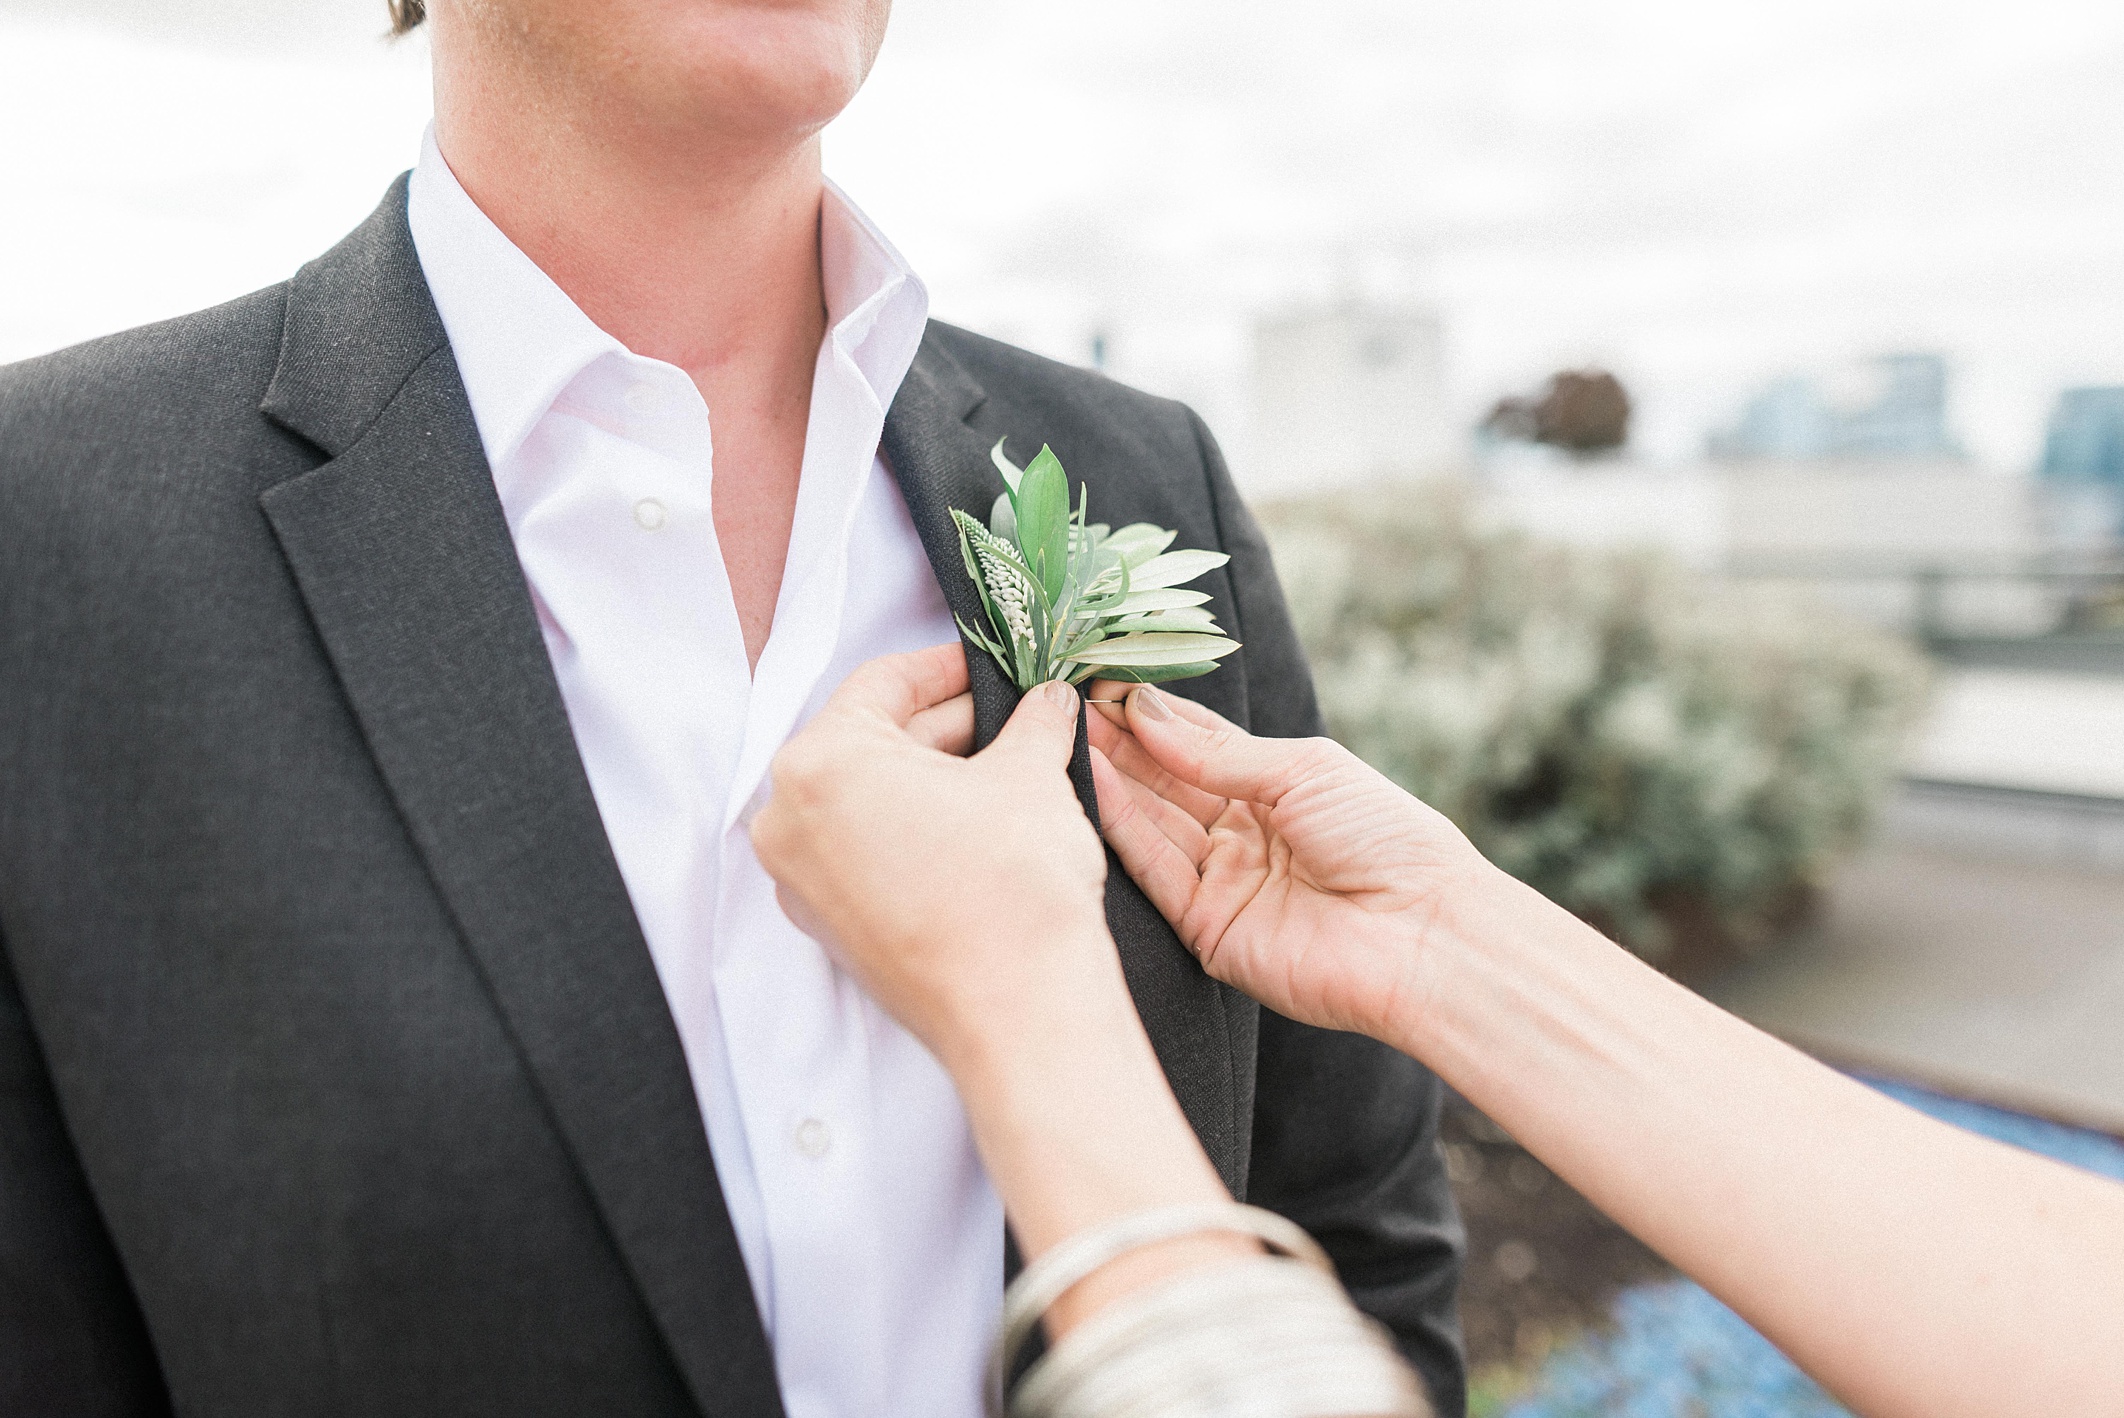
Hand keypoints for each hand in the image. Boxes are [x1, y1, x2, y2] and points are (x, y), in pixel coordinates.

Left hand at [751, 645, 1114, 1067]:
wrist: (1020, 1011)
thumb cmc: (1011, 890)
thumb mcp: (1031, 774)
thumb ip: (1033, 723)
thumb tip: (1047, 703)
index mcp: (819, 763)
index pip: (883, 684)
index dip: (948, 667)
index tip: (989, 664)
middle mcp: (788, 821)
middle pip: (873, 743)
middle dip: (948, 727)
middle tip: (1015, 716)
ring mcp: (803, 882)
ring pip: (869, 802)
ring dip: (936, 779)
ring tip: (1009, 769)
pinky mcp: (830, 928)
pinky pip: (867, 854)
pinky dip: (915, 832)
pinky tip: (979, 826)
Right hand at [1087, 684, 1493, 1040]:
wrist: (1425, 934)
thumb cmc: (1386, 839)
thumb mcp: (1303, 770)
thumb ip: (1218, 751)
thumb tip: (1145, 708)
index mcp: (1274, 792)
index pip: (1195, 747)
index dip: (1150, 715)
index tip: (1100, 681)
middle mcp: (1241, 837)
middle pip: (1165, 784)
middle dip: (1117, 742)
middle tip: (1064, 701)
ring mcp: (1222, 884)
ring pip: (1151, 825)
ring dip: (1108, 779)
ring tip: (1063, 732)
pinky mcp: (1206, 931)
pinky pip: (1155, 872)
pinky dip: (1122, 827)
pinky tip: (1092, 782)